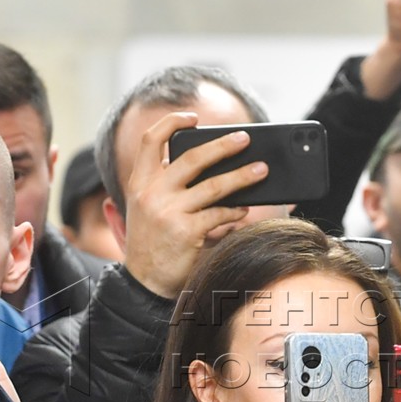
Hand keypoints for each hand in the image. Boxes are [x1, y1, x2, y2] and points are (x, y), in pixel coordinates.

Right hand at [120, 111, 262, 298]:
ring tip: (261, 170)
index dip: (171, 123)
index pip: (150, 141)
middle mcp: (151, 193)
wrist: (142, 284)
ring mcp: (167, 212)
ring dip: (242, 176)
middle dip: (223, 145)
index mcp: (139, 182)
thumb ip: (168, 186)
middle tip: (244, 138)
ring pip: (213, 186)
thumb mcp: (149, 208)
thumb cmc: (153, 243)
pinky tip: (245, 208)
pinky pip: (219, 214)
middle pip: (192, 158)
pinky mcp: (185, 231)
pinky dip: (235, 210)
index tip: (192, 117)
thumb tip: (210, 165)